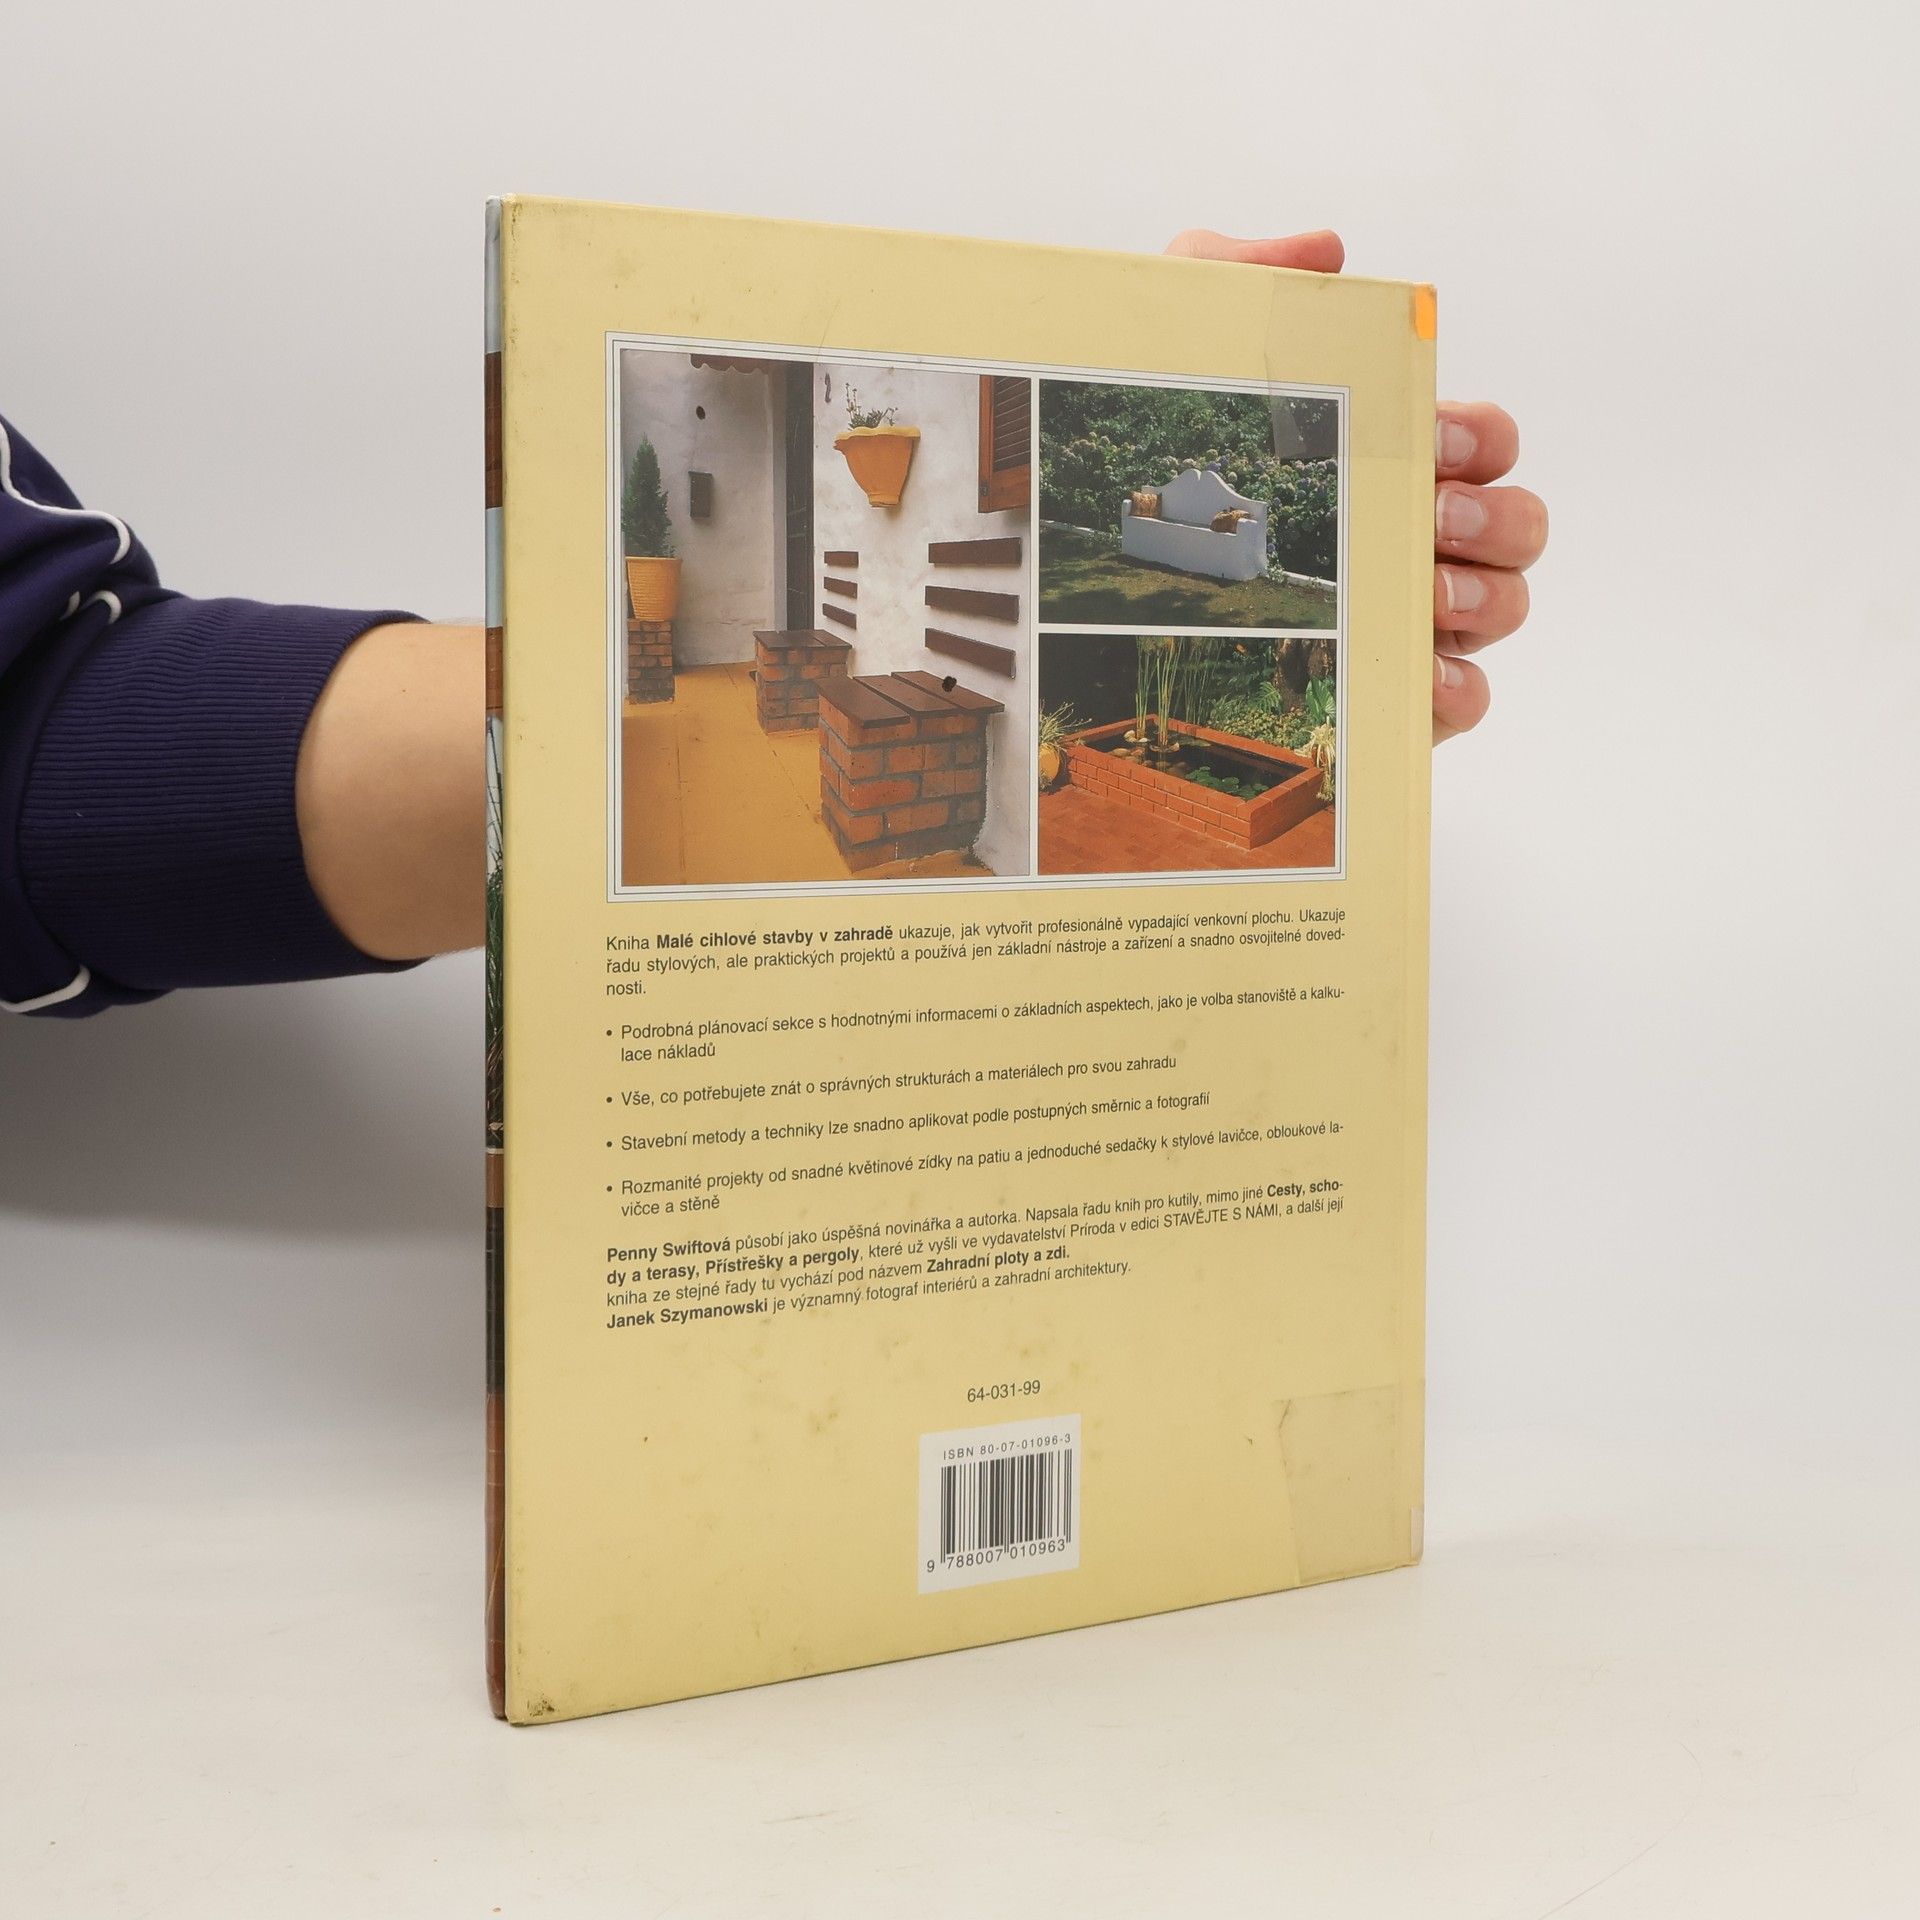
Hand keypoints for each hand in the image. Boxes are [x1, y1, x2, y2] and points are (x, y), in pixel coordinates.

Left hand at [1165, 228, 1546, 741]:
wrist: (1083, 597)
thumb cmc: (1149, 464)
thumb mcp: (1179, 353)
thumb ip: (1240, 274)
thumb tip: (1328, 253)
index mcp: (1384, 461)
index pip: (1484, 443)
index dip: (1483, 439)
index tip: (1437, 442)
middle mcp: (1407, 540)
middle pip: (1516, 526)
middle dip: (1496, 518)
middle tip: (1431, 517)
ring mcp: (1403, 620)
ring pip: (1504, 608)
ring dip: (1485, 598)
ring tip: (1424, 596)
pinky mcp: (1382, 694)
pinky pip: (1462, 700)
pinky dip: (1461, 687)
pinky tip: (1424, 673)